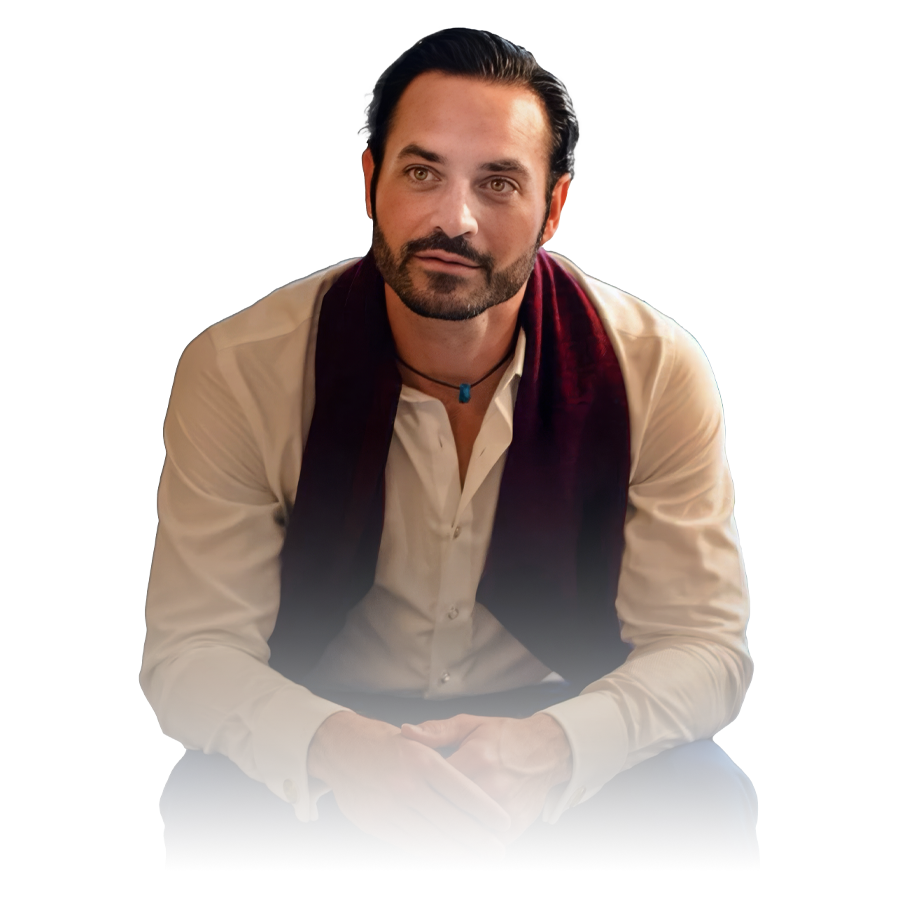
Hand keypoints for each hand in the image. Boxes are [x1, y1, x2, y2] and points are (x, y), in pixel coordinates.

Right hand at [308, 711, 510, 868]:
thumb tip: (475, 784)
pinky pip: (413, 846)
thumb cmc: (385, 742)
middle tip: (498, 852)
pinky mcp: (377, 825)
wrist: (341, 748)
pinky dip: (435, 858)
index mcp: (422, 759)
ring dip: (461, 857)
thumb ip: (446, 757)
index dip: (487, 811)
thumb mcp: (417, 737)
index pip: (464, 791)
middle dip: (480, 840)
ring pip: (434, 840)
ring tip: (480, 866)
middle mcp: (407, 785)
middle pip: (453, 821)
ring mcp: (390, 808)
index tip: (504, 823)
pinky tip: (450, 863)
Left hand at [401, 714, 572, 846]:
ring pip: (466, 833)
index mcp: (476, 758)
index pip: (435, 782)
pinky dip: (469, 846)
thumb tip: (405, 731)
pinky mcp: (516, 824)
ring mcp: (505, 808)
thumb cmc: (501, 736)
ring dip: (446, 838)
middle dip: (426, 817)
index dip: (417, 788)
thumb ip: (437, 730)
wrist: (545, 750)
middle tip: (408, 820)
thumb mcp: (469, 725)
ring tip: (425, 837)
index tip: (403, 792)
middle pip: (449, 812)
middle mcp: (491, 785)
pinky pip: (486, 843)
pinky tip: (452, 847)